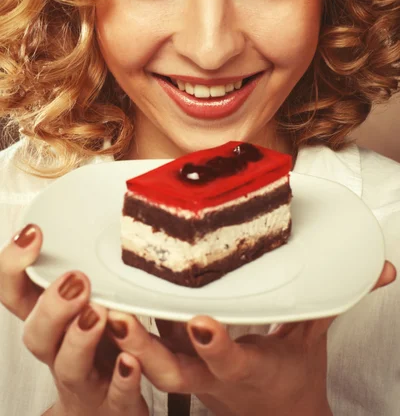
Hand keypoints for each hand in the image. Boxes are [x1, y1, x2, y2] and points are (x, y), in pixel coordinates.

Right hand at [0, 225, 147, 414]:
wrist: (108, 411)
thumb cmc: (99, 349)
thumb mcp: (87, 304)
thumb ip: (91, 269)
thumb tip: (106, 211)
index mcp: (50, 321)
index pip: (16, 294)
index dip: (14, 267)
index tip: (33, 234)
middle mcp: (59, 350)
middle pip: (36, 333)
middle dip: (51, 305)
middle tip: (75, 280)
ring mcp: (84, 380)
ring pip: (68, 365)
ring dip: (80, 338)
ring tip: (98, 313)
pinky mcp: (114, 405)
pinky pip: (115, 397)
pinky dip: (122, 379)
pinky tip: (130, 361)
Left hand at [106, 261, 394, 415]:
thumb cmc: (290, 376)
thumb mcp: (312, 339)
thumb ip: (332, 301)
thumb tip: (378, 271)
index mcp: (248, 371)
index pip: (229, 360)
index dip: (215, 344)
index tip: (201, 323)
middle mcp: (210, 377)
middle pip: (170, 370)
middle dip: (142, 348)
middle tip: (115, 316)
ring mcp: (187, 375)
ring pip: (147, 364)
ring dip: (122, 340)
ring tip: (98, 307)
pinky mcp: (174, 364)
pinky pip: (145, 349)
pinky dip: (125, 332)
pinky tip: (105, 299)